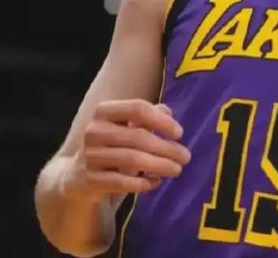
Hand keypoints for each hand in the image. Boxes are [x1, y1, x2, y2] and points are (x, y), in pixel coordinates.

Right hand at [62, 99, 190, 202]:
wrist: (76, 175)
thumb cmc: (112, 143)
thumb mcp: (127, 125)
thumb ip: (148, 115)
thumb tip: (167, 111)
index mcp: (104, 111)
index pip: (137, 108)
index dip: (161, 120)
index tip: (179, 133)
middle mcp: (94, 131)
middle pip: (138, 137)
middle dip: (167, 148)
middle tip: (186, 156)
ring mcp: (89, 156)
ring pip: (133, 160)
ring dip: (160, 165)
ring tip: (177, 169)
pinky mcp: (90, 180)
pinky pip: (122, 182)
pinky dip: (143, 182)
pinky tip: (156, 181)